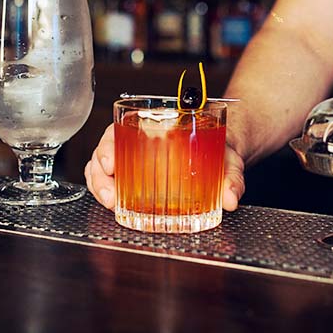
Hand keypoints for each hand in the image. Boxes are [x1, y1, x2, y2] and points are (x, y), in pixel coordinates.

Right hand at [84, 124, 246, 211]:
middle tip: (110, 194)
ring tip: (111, 203)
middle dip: (100, 174)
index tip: (111, 164)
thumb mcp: (228, 157)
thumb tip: (230, 198)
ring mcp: (134, 160)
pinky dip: (106, 193)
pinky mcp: (136, 178)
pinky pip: (112, 182)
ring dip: (100, 186)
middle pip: (105, 151)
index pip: (120, 128)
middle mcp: (139, 141)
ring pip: (102, 168)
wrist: (225, 154)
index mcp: (156, 126)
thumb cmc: (220, 148)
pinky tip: (114, 206)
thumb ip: (232, 175)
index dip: (109, 146)